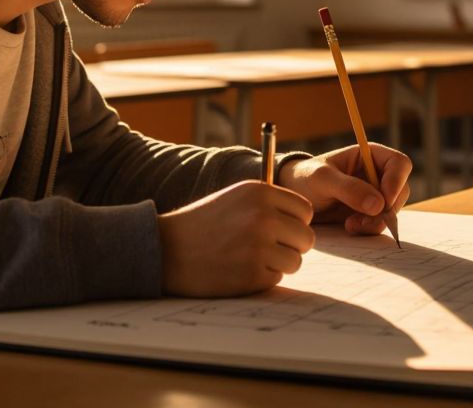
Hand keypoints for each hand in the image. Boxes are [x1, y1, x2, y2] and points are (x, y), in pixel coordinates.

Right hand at [157, 180, 314, 296]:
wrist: (166, 249)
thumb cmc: (203, 224)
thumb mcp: (236, 198)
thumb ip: (269, 204)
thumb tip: (304, 221)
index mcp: (260, 192)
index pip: (304, 211)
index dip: (295, 223)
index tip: (279, 230)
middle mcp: (263, 216)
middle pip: (306, 238)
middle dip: (292, 247)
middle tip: (269, 250)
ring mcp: (258, 246)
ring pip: (295, 261)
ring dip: (279, 265)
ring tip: (251, 259)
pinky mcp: (252, 274)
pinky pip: (276, 279)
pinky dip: (262, 278)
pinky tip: (239, 270)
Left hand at [278, 143, 411, 235]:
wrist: (293, 197)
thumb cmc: (304, 178)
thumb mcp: (322, 179)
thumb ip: (348, 188)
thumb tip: (378, 204)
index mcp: (369, 155)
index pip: (399, 163)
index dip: (397, 181)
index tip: (384, 202)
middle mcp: (376, 174)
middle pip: (401, 190)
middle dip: (387, 208)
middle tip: (366, 219)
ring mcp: (374, 194)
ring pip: (392, 210)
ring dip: (377, 221)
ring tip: (352, 224)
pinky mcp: (368, 212)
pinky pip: (380, 222)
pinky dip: (369, 228)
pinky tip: (349, 227)